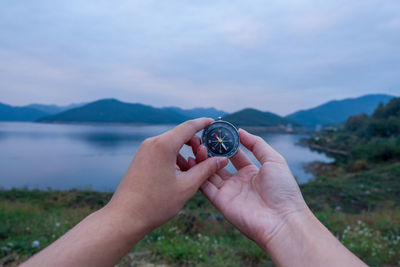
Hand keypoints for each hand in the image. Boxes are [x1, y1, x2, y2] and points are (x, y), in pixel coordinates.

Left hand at [107, 118, 228, 232]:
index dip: (203, 123)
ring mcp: (144, 150)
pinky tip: (179, 176)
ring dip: (185, 154)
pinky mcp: (141, 159)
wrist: (125, 218)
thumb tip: (222, 159)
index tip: (214, 122)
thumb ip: (206, 169)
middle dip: (195, 145)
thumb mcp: (187, 186)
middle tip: (206, 159)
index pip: (188, 126)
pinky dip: (174, 159)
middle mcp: (152, 143)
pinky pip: (162, 152)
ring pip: (171, 145)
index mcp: (164, 145)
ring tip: (192, 173)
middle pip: (180, 135)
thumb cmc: (155, 203)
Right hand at [193, 128, 307, 248]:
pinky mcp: (220, 202)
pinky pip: (205, 186)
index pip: (234, 155)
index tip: (216, 132)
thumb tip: (240, 131)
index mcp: (251, 172)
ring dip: (202, 160)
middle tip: (201, 138)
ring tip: (195, 146)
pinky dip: (197, 174)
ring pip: (209, 173)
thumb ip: (257, 144)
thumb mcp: (274, 160)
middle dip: (210, 151)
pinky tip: (192, 161)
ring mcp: (228, 192)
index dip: (226, 144)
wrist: (282, 220)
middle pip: (219, 163)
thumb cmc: (283, 190)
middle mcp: (238, 182)